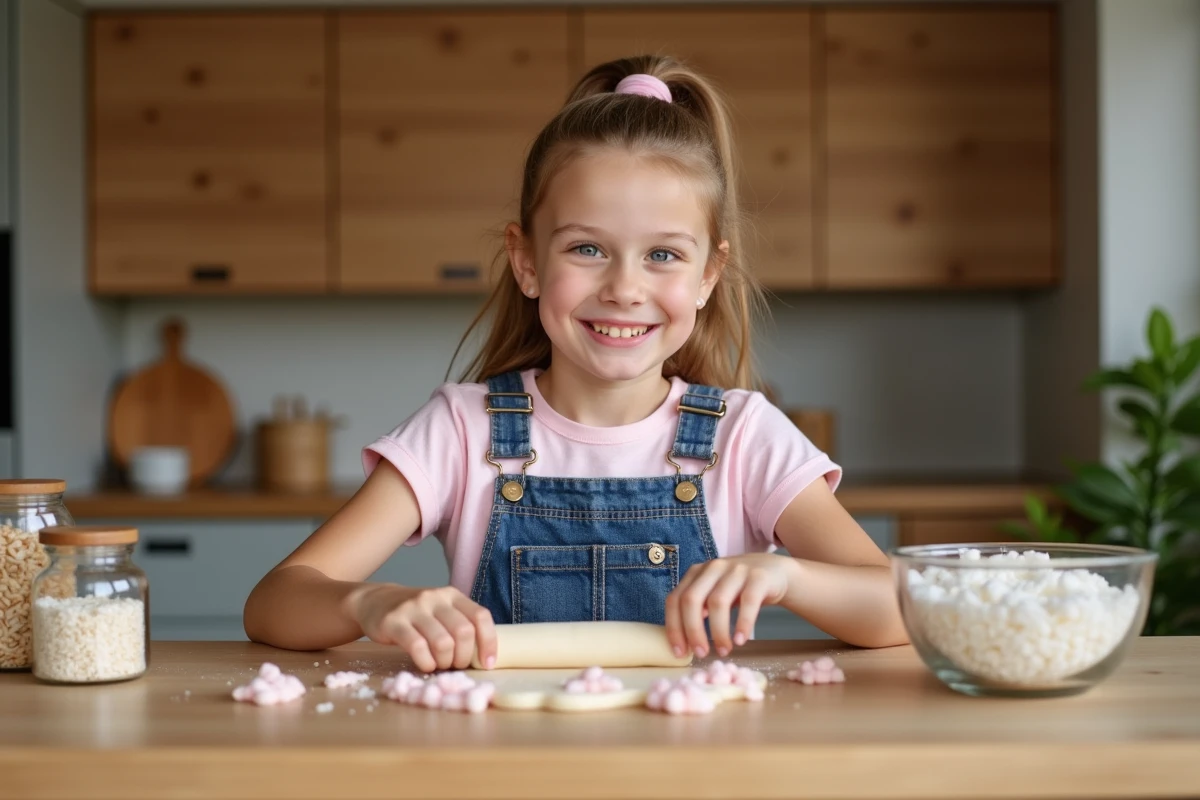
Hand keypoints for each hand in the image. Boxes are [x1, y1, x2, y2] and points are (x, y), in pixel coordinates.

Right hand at [349, 584, 496, 672]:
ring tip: (439, 665)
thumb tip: (484, 654)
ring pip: (442, 642)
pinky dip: (426, 663)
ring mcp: (414, 608)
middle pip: (463, 632)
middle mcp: (435, 598)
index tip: (487, 662)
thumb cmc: (416, 614)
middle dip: (464, 656)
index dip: (489, 642)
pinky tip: (425, 664)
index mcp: (452, 595)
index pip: (480, 616)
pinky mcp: (394, 621)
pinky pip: (418, 647)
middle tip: (456, 665)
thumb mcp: (440, 610)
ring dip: (445, 662)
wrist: (375, 601)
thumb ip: (459, 624)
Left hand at [664, 554, 796, 658]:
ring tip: (724, 651)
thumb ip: (698, 609)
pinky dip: (742, 623)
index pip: (675, 599)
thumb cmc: (739, 588)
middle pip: (692, 599)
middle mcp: (713, 568)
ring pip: (718, 602)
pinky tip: (740, 640)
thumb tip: (685, 641)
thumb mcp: (714, 592)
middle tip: (701, 654)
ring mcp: (736, 570)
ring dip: (718, 632)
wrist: (775, 572)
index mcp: (696, 573)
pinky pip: (748, 601)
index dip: (674, 628)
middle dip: (693, 631)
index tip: (679, 652)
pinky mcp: (758, 577)